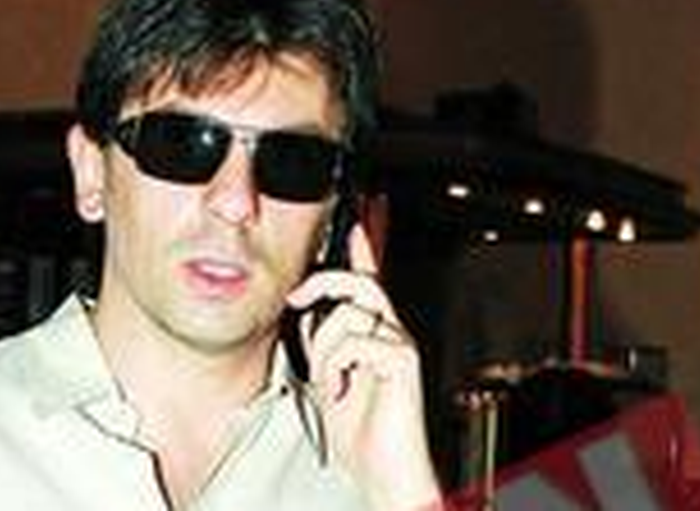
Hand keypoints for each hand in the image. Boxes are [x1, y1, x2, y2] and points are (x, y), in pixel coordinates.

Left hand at [286, 224, 441, 509]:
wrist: (383, 470)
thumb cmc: (362, 434)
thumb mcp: (329, 380)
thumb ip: (323, 346)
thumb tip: (307, 316)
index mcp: (374, 338)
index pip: (369, 284)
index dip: (363, 252)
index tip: (355, 228)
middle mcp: (391, 336)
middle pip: (359, 284)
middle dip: (322, 285)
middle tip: (296, 298)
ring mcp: (399, 346)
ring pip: (349, 314)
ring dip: (326, 350)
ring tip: (331, 381)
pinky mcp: (402, 361)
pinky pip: (356, 342)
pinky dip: (337, 368)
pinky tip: (343, 391)